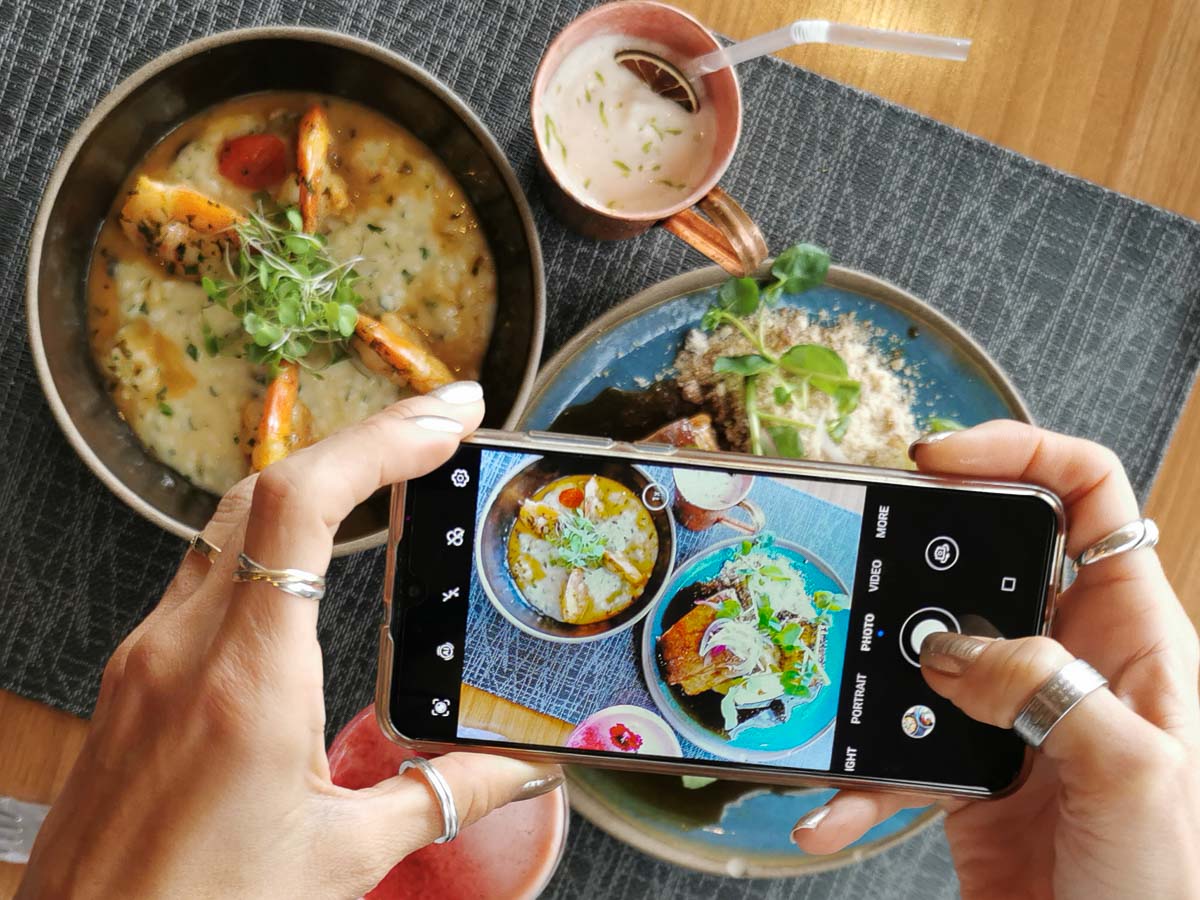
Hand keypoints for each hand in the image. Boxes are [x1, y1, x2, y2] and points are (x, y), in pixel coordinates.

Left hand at [18, 383, 561, 899]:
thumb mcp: (341, 857)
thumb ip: (442, 796)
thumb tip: (518, 768)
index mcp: (246, 683)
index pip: (301, 506)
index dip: (379, 442)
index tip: (446, 420)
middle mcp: (184, 649)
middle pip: (265, 490)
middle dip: (361, 441)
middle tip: (440, 429)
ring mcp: (148, 656)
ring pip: (231, 521)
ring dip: (315, 482)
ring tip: (392, 471)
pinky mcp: (135, 675)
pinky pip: (207, 570)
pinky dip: (271, 537)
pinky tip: (313, 556)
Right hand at [790, 421, 1199, 899]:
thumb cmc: (1174, 891)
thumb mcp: (1133, 774)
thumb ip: (1047, 690)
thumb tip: (953, 651)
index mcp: (1132, 635)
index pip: (1088, 497)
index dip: (1019, 451)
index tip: (938, 457)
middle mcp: (1069, 661)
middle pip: (982, 565)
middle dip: (916, 564)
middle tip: (861, 567)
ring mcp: (1013, 716)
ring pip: (924, 655)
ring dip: (871, 677)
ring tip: (833, 696)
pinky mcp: (968, 771)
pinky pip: (898, 747)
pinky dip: (859, 775)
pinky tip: (838, 804)